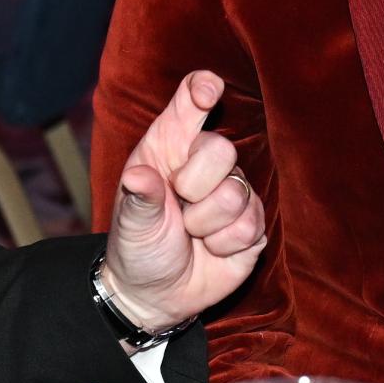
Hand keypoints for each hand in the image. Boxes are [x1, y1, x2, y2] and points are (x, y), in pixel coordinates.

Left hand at [102, 71, 268, 333]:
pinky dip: (224, 246)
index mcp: (168, 148)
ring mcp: (233, 192)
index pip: (188, 106)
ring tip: (191, 234)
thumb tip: (137, 177)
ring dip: (207, 224)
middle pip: (222, 150)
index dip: (200, 91)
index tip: (206, 88)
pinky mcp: (252, 224)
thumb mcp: (131, 225)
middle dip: (196, 186)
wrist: (155, 294)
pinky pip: (251, 226)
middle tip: (178, 209)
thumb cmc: (138, 247)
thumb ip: (139, 198)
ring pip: (237, 194)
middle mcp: (203, 164)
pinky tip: (211, 249)